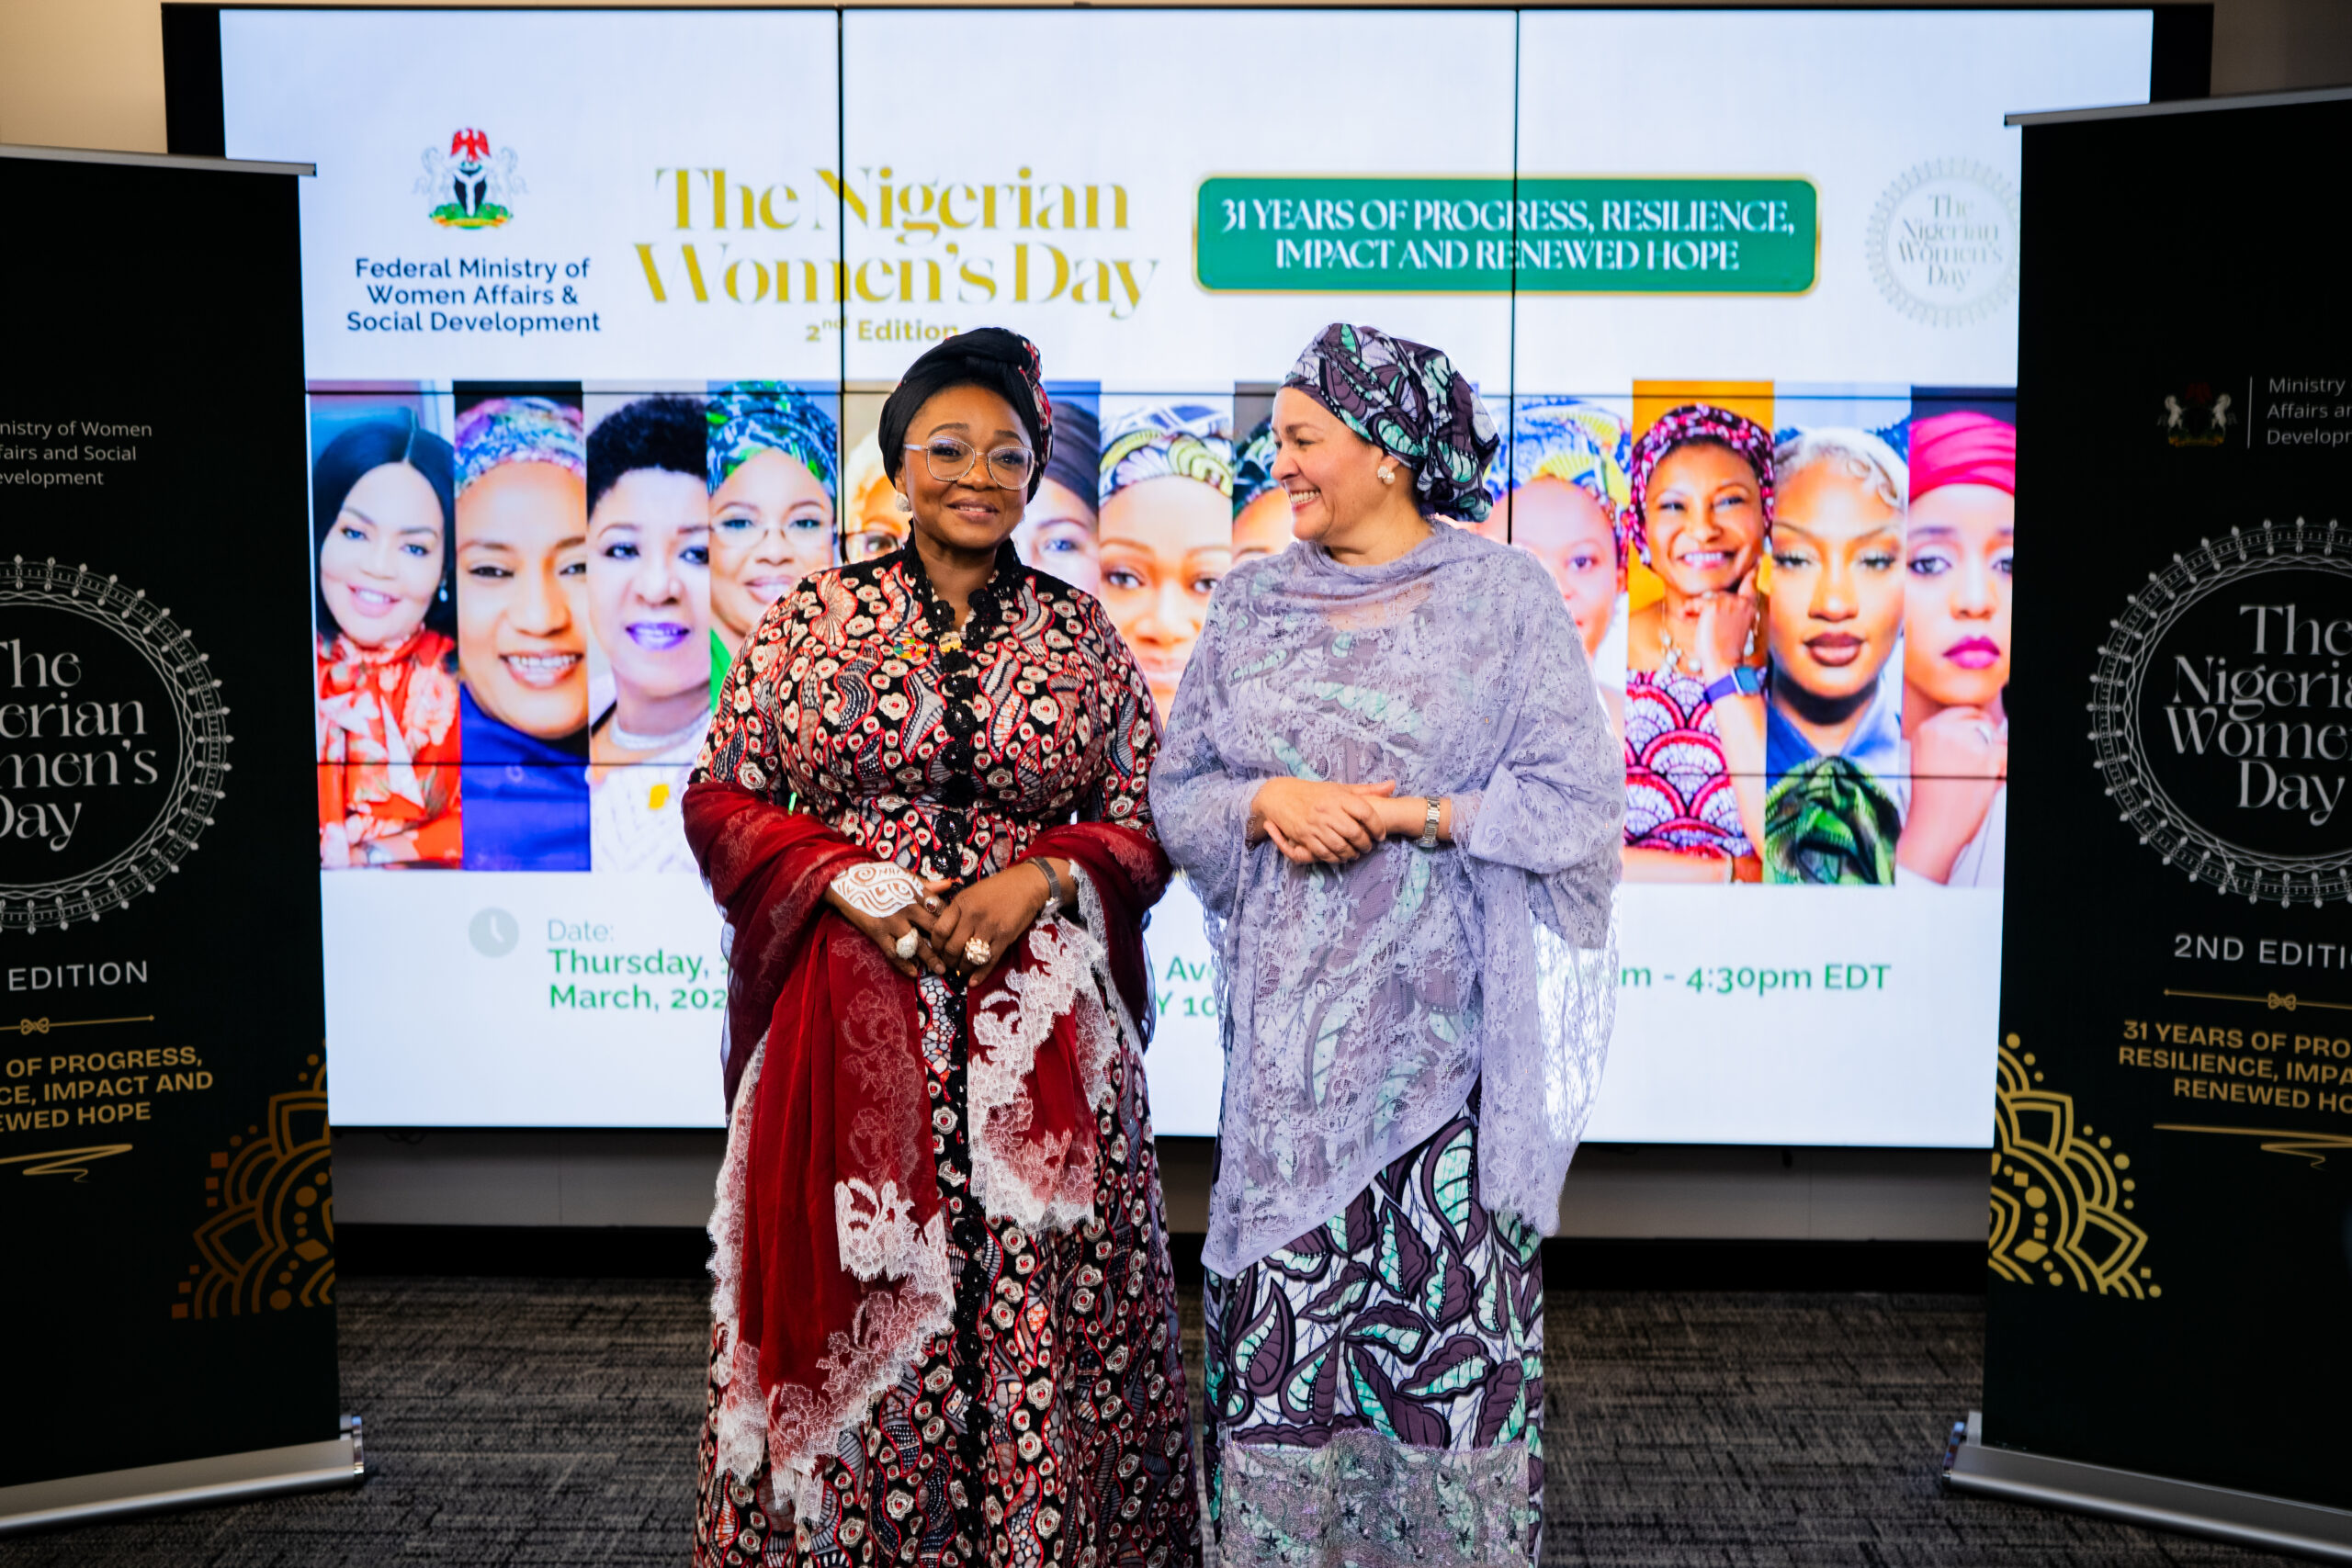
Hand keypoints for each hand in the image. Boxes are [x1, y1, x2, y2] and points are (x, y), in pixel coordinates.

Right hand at [827, 874, 948, 980]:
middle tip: (957, 956)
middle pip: (933, 929)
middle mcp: (907, 908)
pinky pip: (893, 953)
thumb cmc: (877, 875)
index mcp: (915, 892)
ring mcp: (892, 922)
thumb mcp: (903, 875)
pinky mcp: (878, 933)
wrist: (846, 880)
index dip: (952, 921)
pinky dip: (903, 964)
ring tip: (941, 970)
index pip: (941, 909)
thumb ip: (926, 884)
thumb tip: (950, 884)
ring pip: (916, 944)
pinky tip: (913, 972)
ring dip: (930, 958)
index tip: (960, 932)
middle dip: (946, 943)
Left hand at [931, 868, 1050, 989]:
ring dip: (963, 968)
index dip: (936, 946)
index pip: (940, 931)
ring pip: (969, 957)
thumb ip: (957, 911)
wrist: (1027, 885)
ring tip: (962, 969)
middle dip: (948, 960)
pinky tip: (973, 982)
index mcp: (961, 902)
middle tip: (950, 963)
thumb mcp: (971, 893)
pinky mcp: (1005, 938)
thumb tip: (942, 934)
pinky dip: (980, 975)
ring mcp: (990, 928)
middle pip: (952, 947)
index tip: (937, 951)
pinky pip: (989, 961)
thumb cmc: (997, 888)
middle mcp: (973, 916)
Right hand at [1250, 778, 1393, 863]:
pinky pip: (1325, 853)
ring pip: (1341, 846)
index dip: (1377, 826)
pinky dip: (1336, 858)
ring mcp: (1315, 825)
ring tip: (1356, 853)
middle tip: (1369, 846)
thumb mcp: (1340, 788)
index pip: (1366, 813)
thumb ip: (1367, 790)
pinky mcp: (1305, 836)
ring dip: (1352, 853)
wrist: (1281, 796)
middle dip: (1366, 844)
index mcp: (1339, 797)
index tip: (1380, 834)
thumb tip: (1392, 786)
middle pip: (1355, 833)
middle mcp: (1328, 810)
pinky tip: (1341, 856)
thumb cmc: (1315, 792)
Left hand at [1685, 566, 1761, 682]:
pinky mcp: (1713, 605)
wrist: (1725, 662)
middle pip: (1717, 594)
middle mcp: (1741, 600)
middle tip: (1708, 627)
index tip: (1758, 560)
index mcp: (1750, 606)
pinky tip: (1693, 623)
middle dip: (1706, 608)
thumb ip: (1730, 610)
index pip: (1750, 584)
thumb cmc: (1727, 648)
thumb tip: (1711, 602)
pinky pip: (1693, 604)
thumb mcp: (1733, 625)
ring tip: (1702, 628)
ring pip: (1704, 600)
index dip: (1753, 572)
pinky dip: (1688, 614)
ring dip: (1696, 613)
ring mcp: (1728, 601)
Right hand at [1898, 707, 2006, 882]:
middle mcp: (1943, 731)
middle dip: (1987, 743)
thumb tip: (1983, 727)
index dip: (1975, 728)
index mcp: (1926, 730)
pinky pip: (2007, 755)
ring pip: (1998, 739)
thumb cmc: (1931, 802)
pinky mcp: (1986, 757)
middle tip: (1977, 767)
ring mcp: (1965, 742)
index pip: (1963, 712)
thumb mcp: (1929, 760)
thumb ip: (1950, 740)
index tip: (1978, 743)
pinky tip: (1988, 783)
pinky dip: (2004, 770)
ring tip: (1979, 778)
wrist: (1933, 828)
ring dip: (1996, 757)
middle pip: (1983, 723)